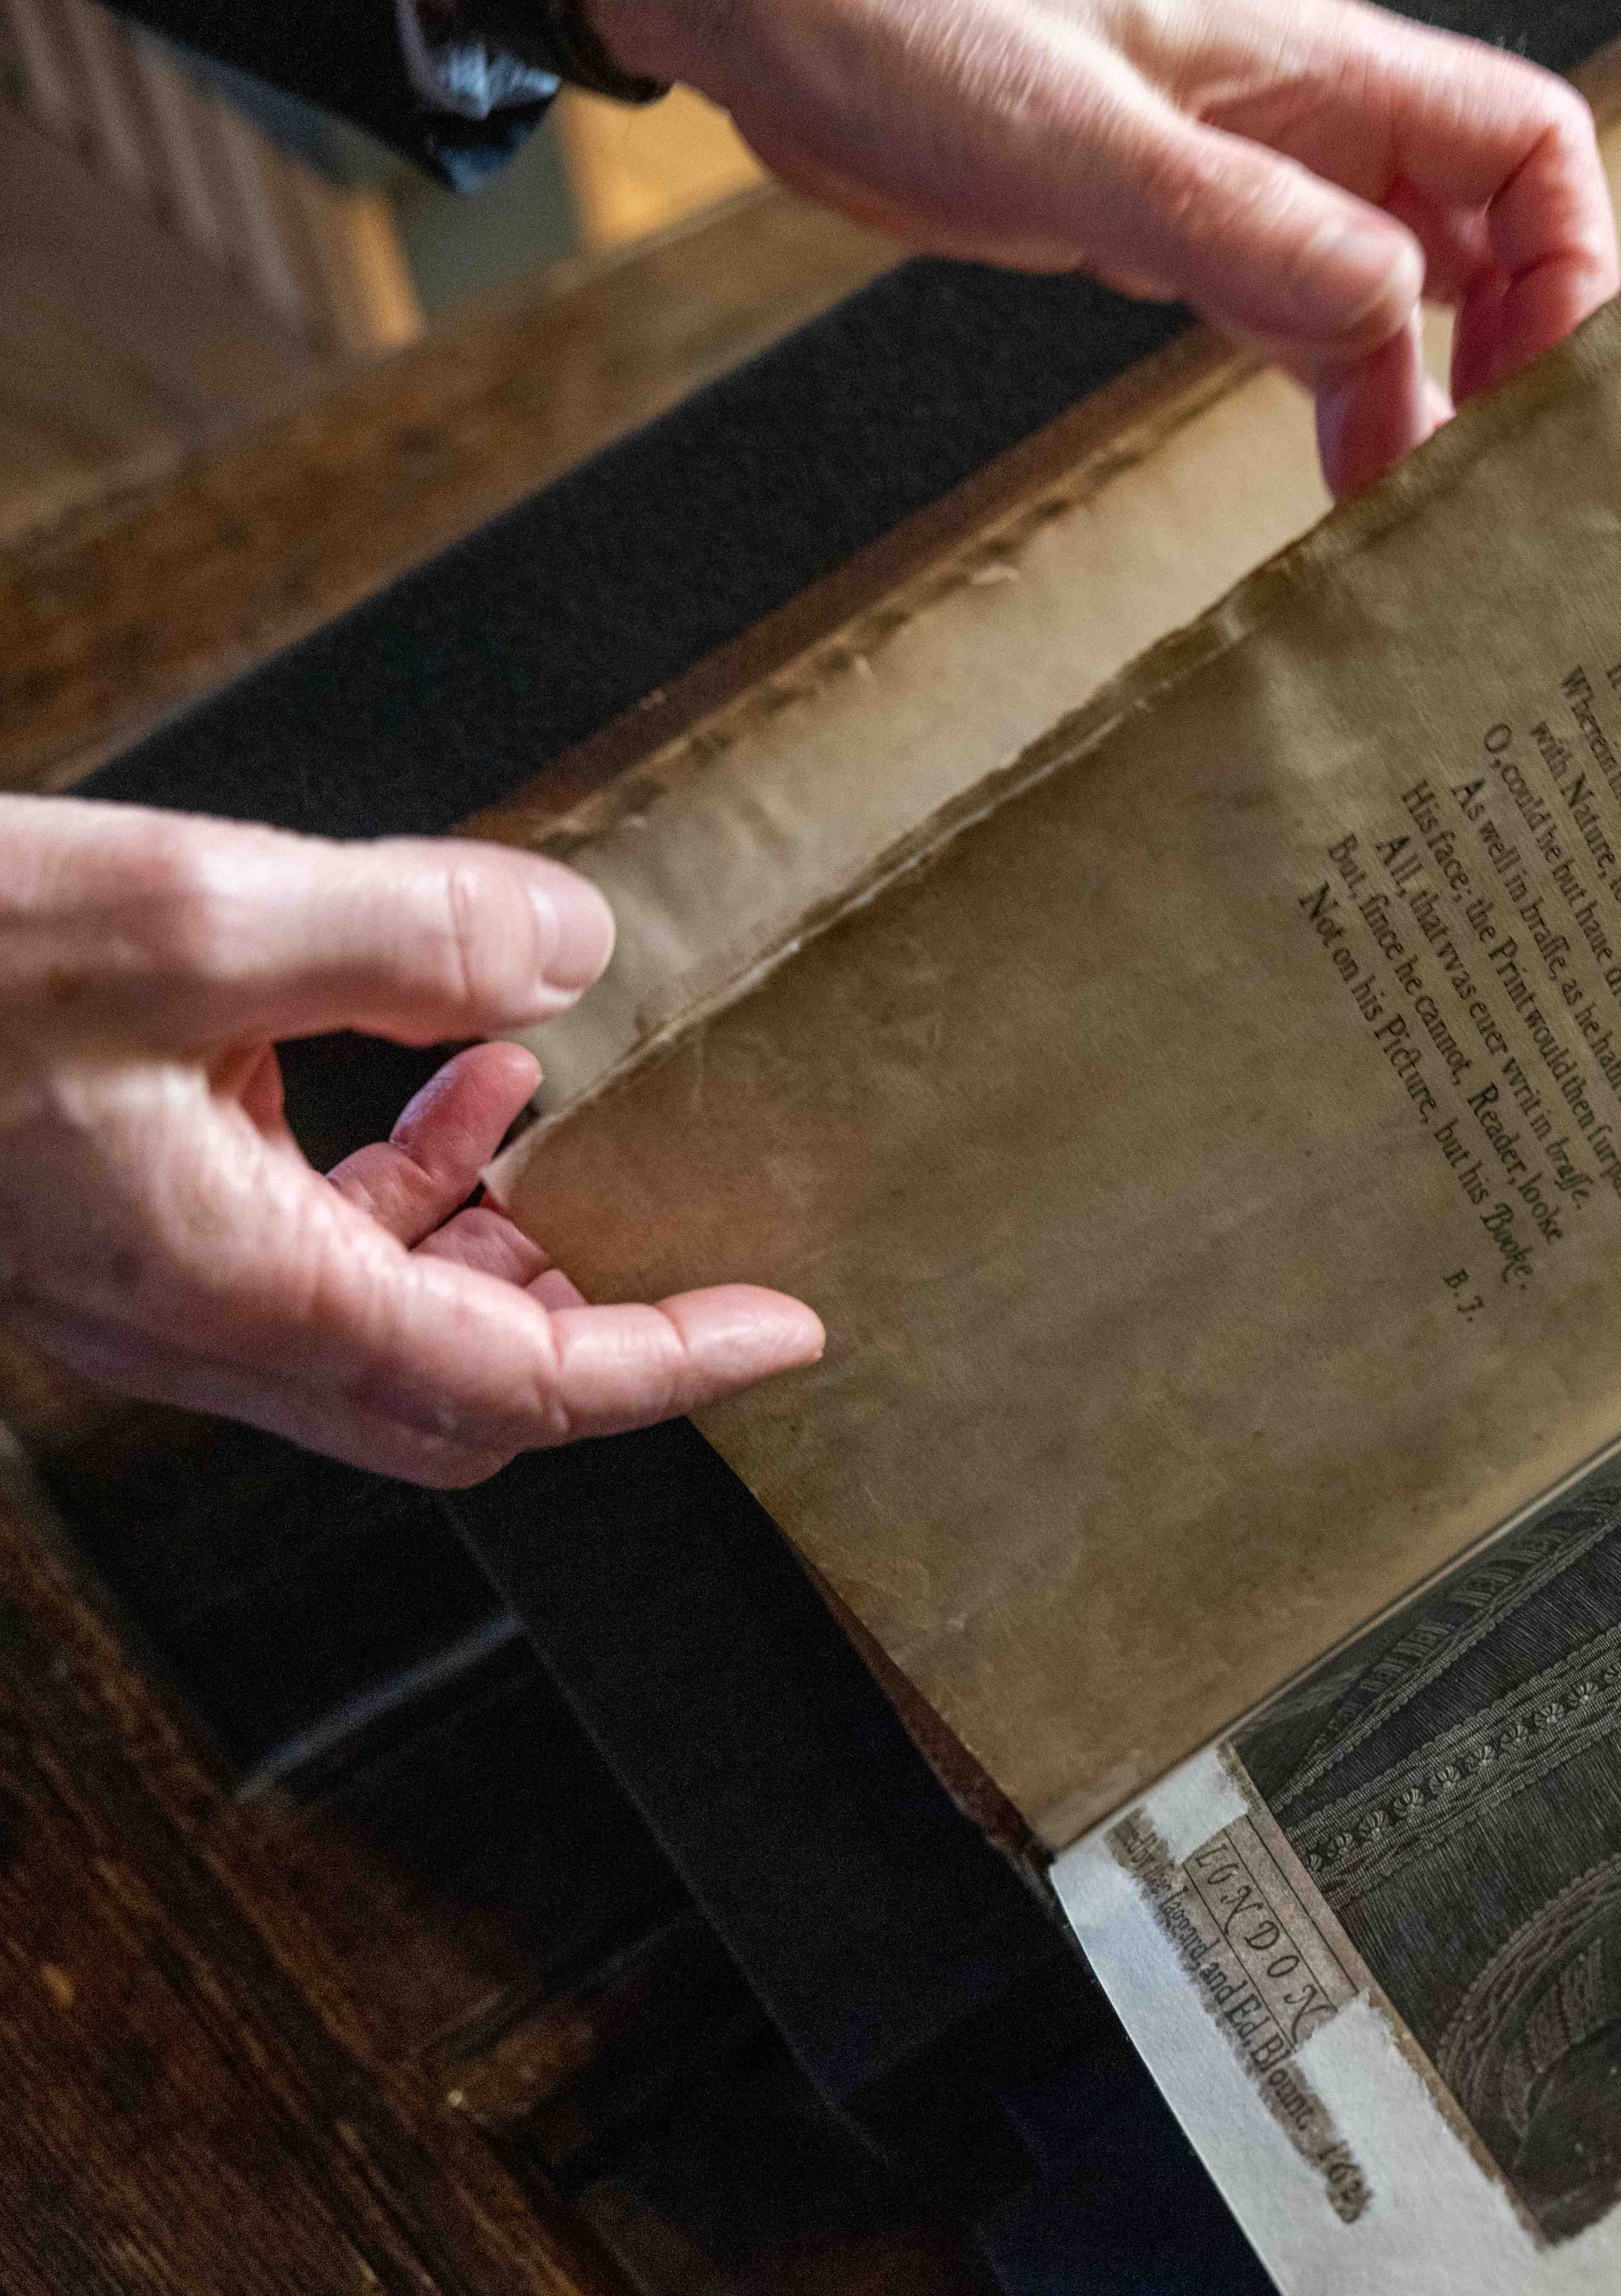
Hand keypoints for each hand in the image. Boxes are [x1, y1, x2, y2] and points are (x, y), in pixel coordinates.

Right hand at [0, 796, 823, 1486]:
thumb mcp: (184, 917)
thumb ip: (406, 936)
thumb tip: (572, 951)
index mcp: (234, 1287)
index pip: (516, 1384)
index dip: (668, 1365)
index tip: (786, 1330)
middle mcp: (192, 1315)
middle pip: (456, 1390)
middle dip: (587, 1327)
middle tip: (696, 1248)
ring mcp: (143, 1274)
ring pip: (379, 1315)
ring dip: (486, 1229)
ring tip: (545, 1101)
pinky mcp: (106, 1212)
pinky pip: (297, 1234)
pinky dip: (393, 1166)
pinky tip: (433, 1058)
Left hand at [591, 0, 1620, 494]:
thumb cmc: (895, 13)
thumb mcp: (1073, 132)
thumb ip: (1241, 218)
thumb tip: (1391, 310)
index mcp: (1318, 65)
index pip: (1525, 149)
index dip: (1569, 263)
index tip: (1540, 386)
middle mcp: (1305, 121)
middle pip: (1485, 232)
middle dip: (1513, 353)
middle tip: (1487, 478)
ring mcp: (1245, 179)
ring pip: (1399, 293)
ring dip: (1424, 398)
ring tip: (1411, 509)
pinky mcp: (1175, 229)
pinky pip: (1304, 318)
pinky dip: (1341, 397)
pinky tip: (1340, 478)